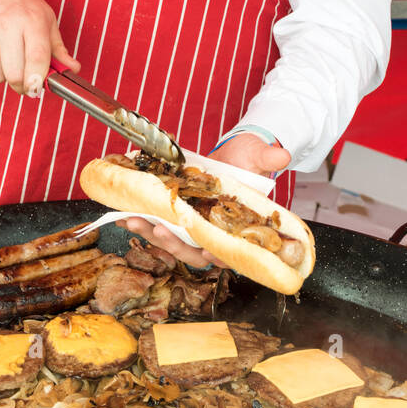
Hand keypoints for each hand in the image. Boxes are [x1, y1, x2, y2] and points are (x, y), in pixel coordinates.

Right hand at [0, 0, 79, 95]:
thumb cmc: (21, 6)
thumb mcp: (46, 20)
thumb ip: (59, 49)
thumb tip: (74, 69)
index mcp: (31, 21)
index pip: (37, 60)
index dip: (38, 80)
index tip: (38, 87)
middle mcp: (5, 26)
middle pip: (15, 75)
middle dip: (22, 83)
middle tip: (24, 76)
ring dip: (3, 74)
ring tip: (6, 56)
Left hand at [114, 133, 289, 269]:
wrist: (235, 152)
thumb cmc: (250, 158)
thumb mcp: (259, 155)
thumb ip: (268, 157)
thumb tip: (281, 155)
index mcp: (239, 225)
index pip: (231, 249)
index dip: (220, 255)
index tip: (211, 253)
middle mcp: (215, 231)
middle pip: (195, 250)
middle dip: (174, 244)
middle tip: (158, 229)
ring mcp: (195, 225)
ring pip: (173, 241)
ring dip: (151, 233)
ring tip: (132, 220)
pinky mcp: (179, 216)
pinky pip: (160, 224)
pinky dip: (143, 220)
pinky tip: (125, 214)